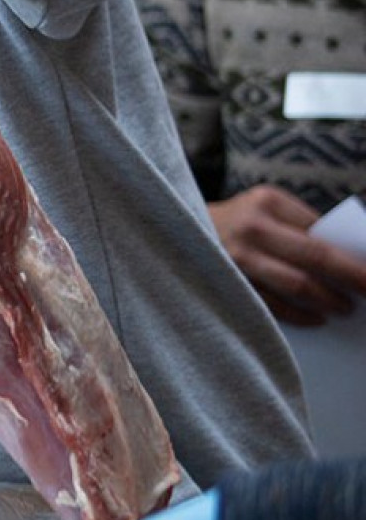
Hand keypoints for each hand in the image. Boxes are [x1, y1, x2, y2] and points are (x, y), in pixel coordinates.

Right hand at [208, 186, 365, 325]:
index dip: (354, 255)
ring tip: (347, 308)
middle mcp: (250, 227)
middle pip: (316, 257)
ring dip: (329, 300)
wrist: (171, 232)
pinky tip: (317, 318)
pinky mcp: (227, 283)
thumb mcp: (264, 211)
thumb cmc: (235, 225)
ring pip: (297, 285)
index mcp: (267, 201)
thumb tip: (351, 262)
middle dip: (353, 278)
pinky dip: (301, 315)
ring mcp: (235, 257)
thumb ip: (299, 229)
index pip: (323, 231)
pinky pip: (273, 305)